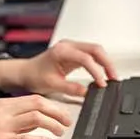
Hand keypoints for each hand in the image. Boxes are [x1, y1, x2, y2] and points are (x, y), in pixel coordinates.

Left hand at [0, 39, 117, 97]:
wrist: (25, 72)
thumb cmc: (34, 75)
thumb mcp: (52, 85)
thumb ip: (70, 88)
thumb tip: (86, 92)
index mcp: (62, 51)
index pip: (86, 58)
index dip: (96, 71)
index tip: (102, 83)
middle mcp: (68, 45)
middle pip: (96, 49)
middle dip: (107, 63)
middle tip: (114, 78)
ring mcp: (71, 47)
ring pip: (95, 50)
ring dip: (105, 62)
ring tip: (111, 77)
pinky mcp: (74, 52)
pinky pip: (91, 54)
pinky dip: (99, 63)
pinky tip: (103, 73)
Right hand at [0, 94, 71, 138]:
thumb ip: (17, 120)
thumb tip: (38, 121)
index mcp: (3, 104)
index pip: (34, 98)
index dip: (53, 105)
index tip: (63, 112)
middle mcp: (3, 111)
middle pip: (38, 104)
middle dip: (57, 112)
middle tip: (67, 121)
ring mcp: (2, 126)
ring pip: (36, 118)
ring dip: (53, 124)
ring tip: (60, 132)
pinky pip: (28, 138)